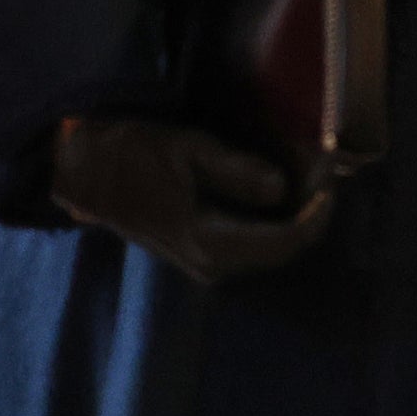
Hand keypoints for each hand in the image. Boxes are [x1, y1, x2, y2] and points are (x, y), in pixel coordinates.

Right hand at [49, 114, 332, 286]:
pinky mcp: (205, 252)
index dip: (319, 209)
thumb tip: (280, 188)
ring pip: (274, 245)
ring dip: (298, 211)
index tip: (333, 174)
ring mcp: (207, 262)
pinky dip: (277, 215)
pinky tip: (285, 183)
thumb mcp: (187, 151)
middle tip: (326, 166)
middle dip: (312, 207)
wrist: (84, 171)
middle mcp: (212, 264)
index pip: (287, 241)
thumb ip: (237, 171)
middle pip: (286, 246)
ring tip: (310, 169)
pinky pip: (257, 240)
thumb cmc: (133, 154)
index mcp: (208, 243)